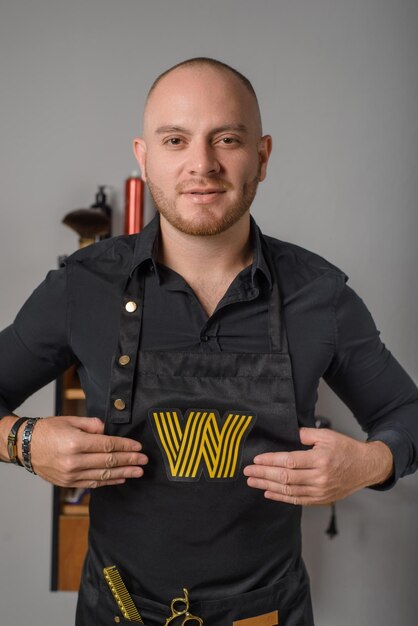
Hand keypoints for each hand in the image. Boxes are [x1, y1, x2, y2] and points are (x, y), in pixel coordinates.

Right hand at [18, 415, 147, 487]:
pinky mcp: (69, 483)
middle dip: (129, 460)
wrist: (26, 446)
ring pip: (103, 475)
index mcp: (75, 442)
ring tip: (138, 472)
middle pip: (108, 461)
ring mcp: (71, 474)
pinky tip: (120, 478)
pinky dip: (108, 481)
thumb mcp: (71, 420)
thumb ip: (92, 425)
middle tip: (144, 460)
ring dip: (123, 473)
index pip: (107, 445)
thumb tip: (108, 431)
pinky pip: (93, 483)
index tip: (138, 447)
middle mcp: (74, 461)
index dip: (125, 446)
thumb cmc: (48, 430)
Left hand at [243, 427, 393, 505]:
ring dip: (268, 486)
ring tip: (253, 481)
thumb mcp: (327, 435)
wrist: (366, 467)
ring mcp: (320, 491)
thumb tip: (288, 434)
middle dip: (264, 474)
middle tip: (247, 471)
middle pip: (286, 477)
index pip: (289, 461)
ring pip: (289, 491)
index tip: (256, 459)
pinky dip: (281, 497)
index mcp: (320, 460)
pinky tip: (268, 492)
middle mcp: (319, 478)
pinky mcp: (321, 499)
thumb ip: (306, 434)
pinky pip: (297, 500)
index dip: (271, 460)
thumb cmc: (346, 449)